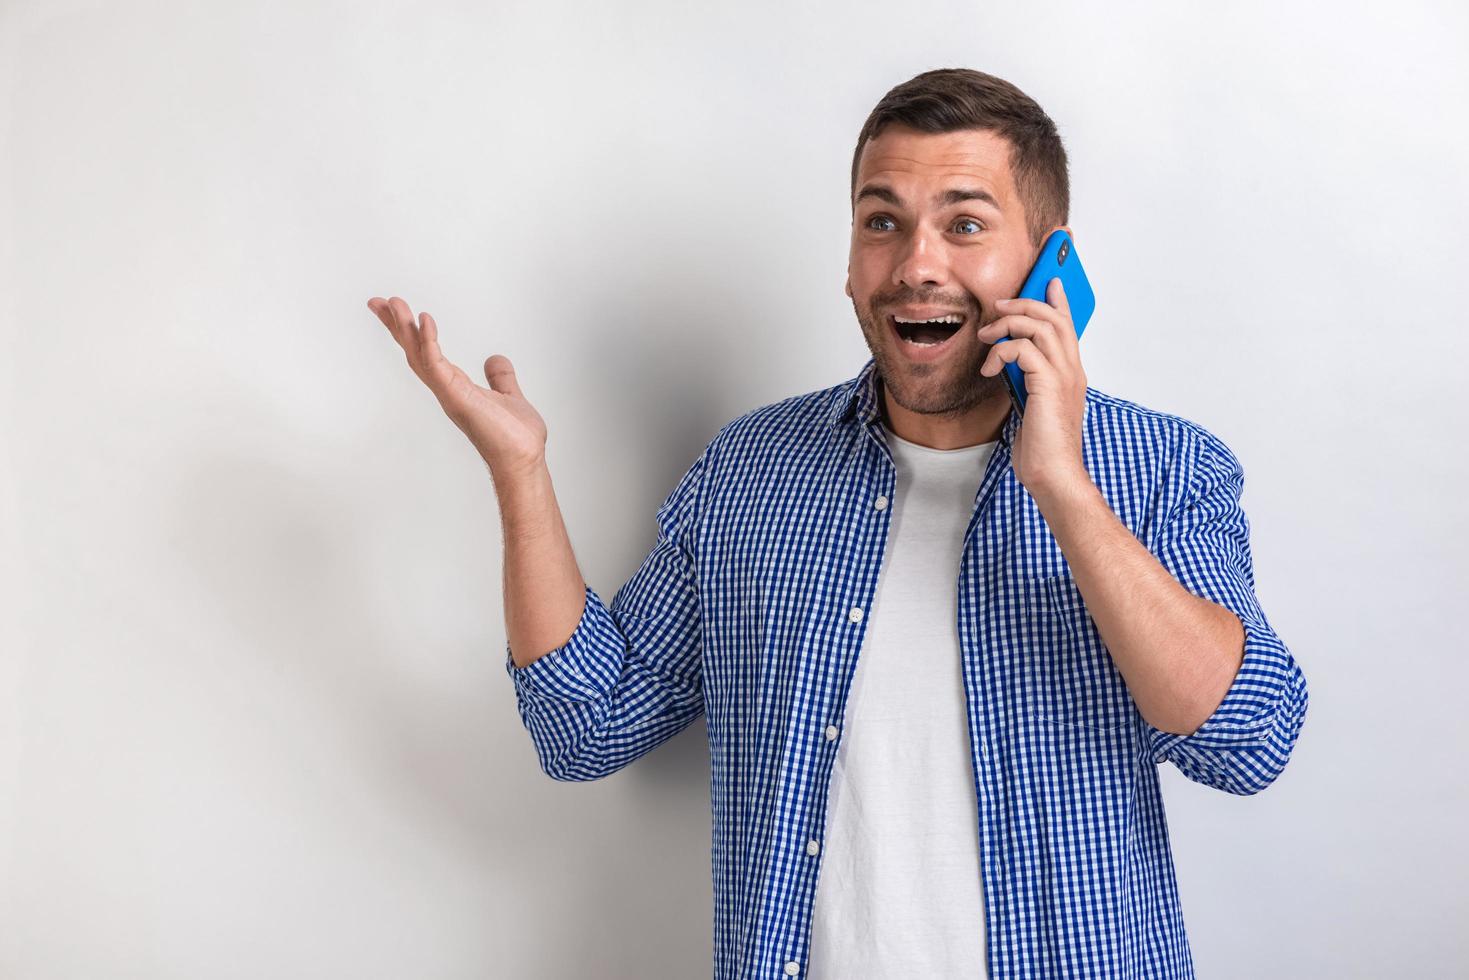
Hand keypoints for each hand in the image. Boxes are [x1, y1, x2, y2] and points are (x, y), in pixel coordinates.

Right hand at [368, 296, 547, 475]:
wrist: (524, 460)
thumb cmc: (515, 438)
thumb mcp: (508, 395)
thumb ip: (500, 378)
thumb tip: (494, 360)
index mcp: (455, 386)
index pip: (426, 354)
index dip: (410, 332)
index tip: (395, 309)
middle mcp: (447, 389)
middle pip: (413, 352)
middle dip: (395, 326)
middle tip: (377, 302)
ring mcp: (449, 393)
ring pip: (419, 355)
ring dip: (405, 329)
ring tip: (394, 303)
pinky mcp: (457, 397)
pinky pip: (438, 365)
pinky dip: (430, 342)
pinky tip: (425, 321)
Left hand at [975, 277, 1089, 498]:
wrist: (1053, 474)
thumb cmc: (1042, 448)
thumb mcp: (1032, 406)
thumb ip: (1027, 382)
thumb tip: (1009, 365)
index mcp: (1070, 374)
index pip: (1068, 326)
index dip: (1058, 301)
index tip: (1048, 281)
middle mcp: (1072, 370)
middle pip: (1053, 317)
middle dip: (1024, 303)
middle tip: (997, 306)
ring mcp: (1063, 376)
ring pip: (1040, 325)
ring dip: (1008, 323)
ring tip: (986, 336)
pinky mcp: (1048, 384)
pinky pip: (1023, 349)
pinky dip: (1001, 352)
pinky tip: (989, 369)